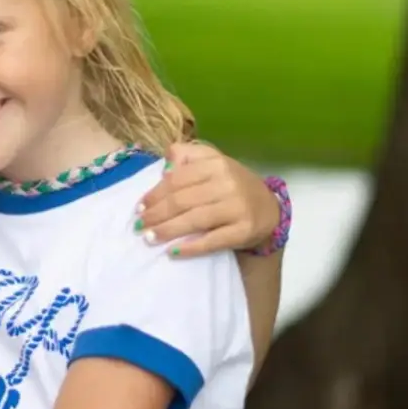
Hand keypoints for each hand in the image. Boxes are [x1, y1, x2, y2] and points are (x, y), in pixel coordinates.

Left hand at [135, 142, 278, 257]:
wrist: (268, 208)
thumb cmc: (230, 185)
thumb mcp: (212, 162)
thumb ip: (186, 155)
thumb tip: (164, 167)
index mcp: (216, 163)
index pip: (177, 179)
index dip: (155, 194)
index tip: (139, 207)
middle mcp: (227, 183)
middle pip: (182, 200)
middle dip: (156, 214)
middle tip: (139, 225)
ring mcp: (237, 207)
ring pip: (194, 220)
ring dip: (167, 231)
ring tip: (149, 238)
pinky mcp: (244, 230)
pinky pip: (212, 241)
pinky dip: (191, 248)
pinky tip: (173, 253)